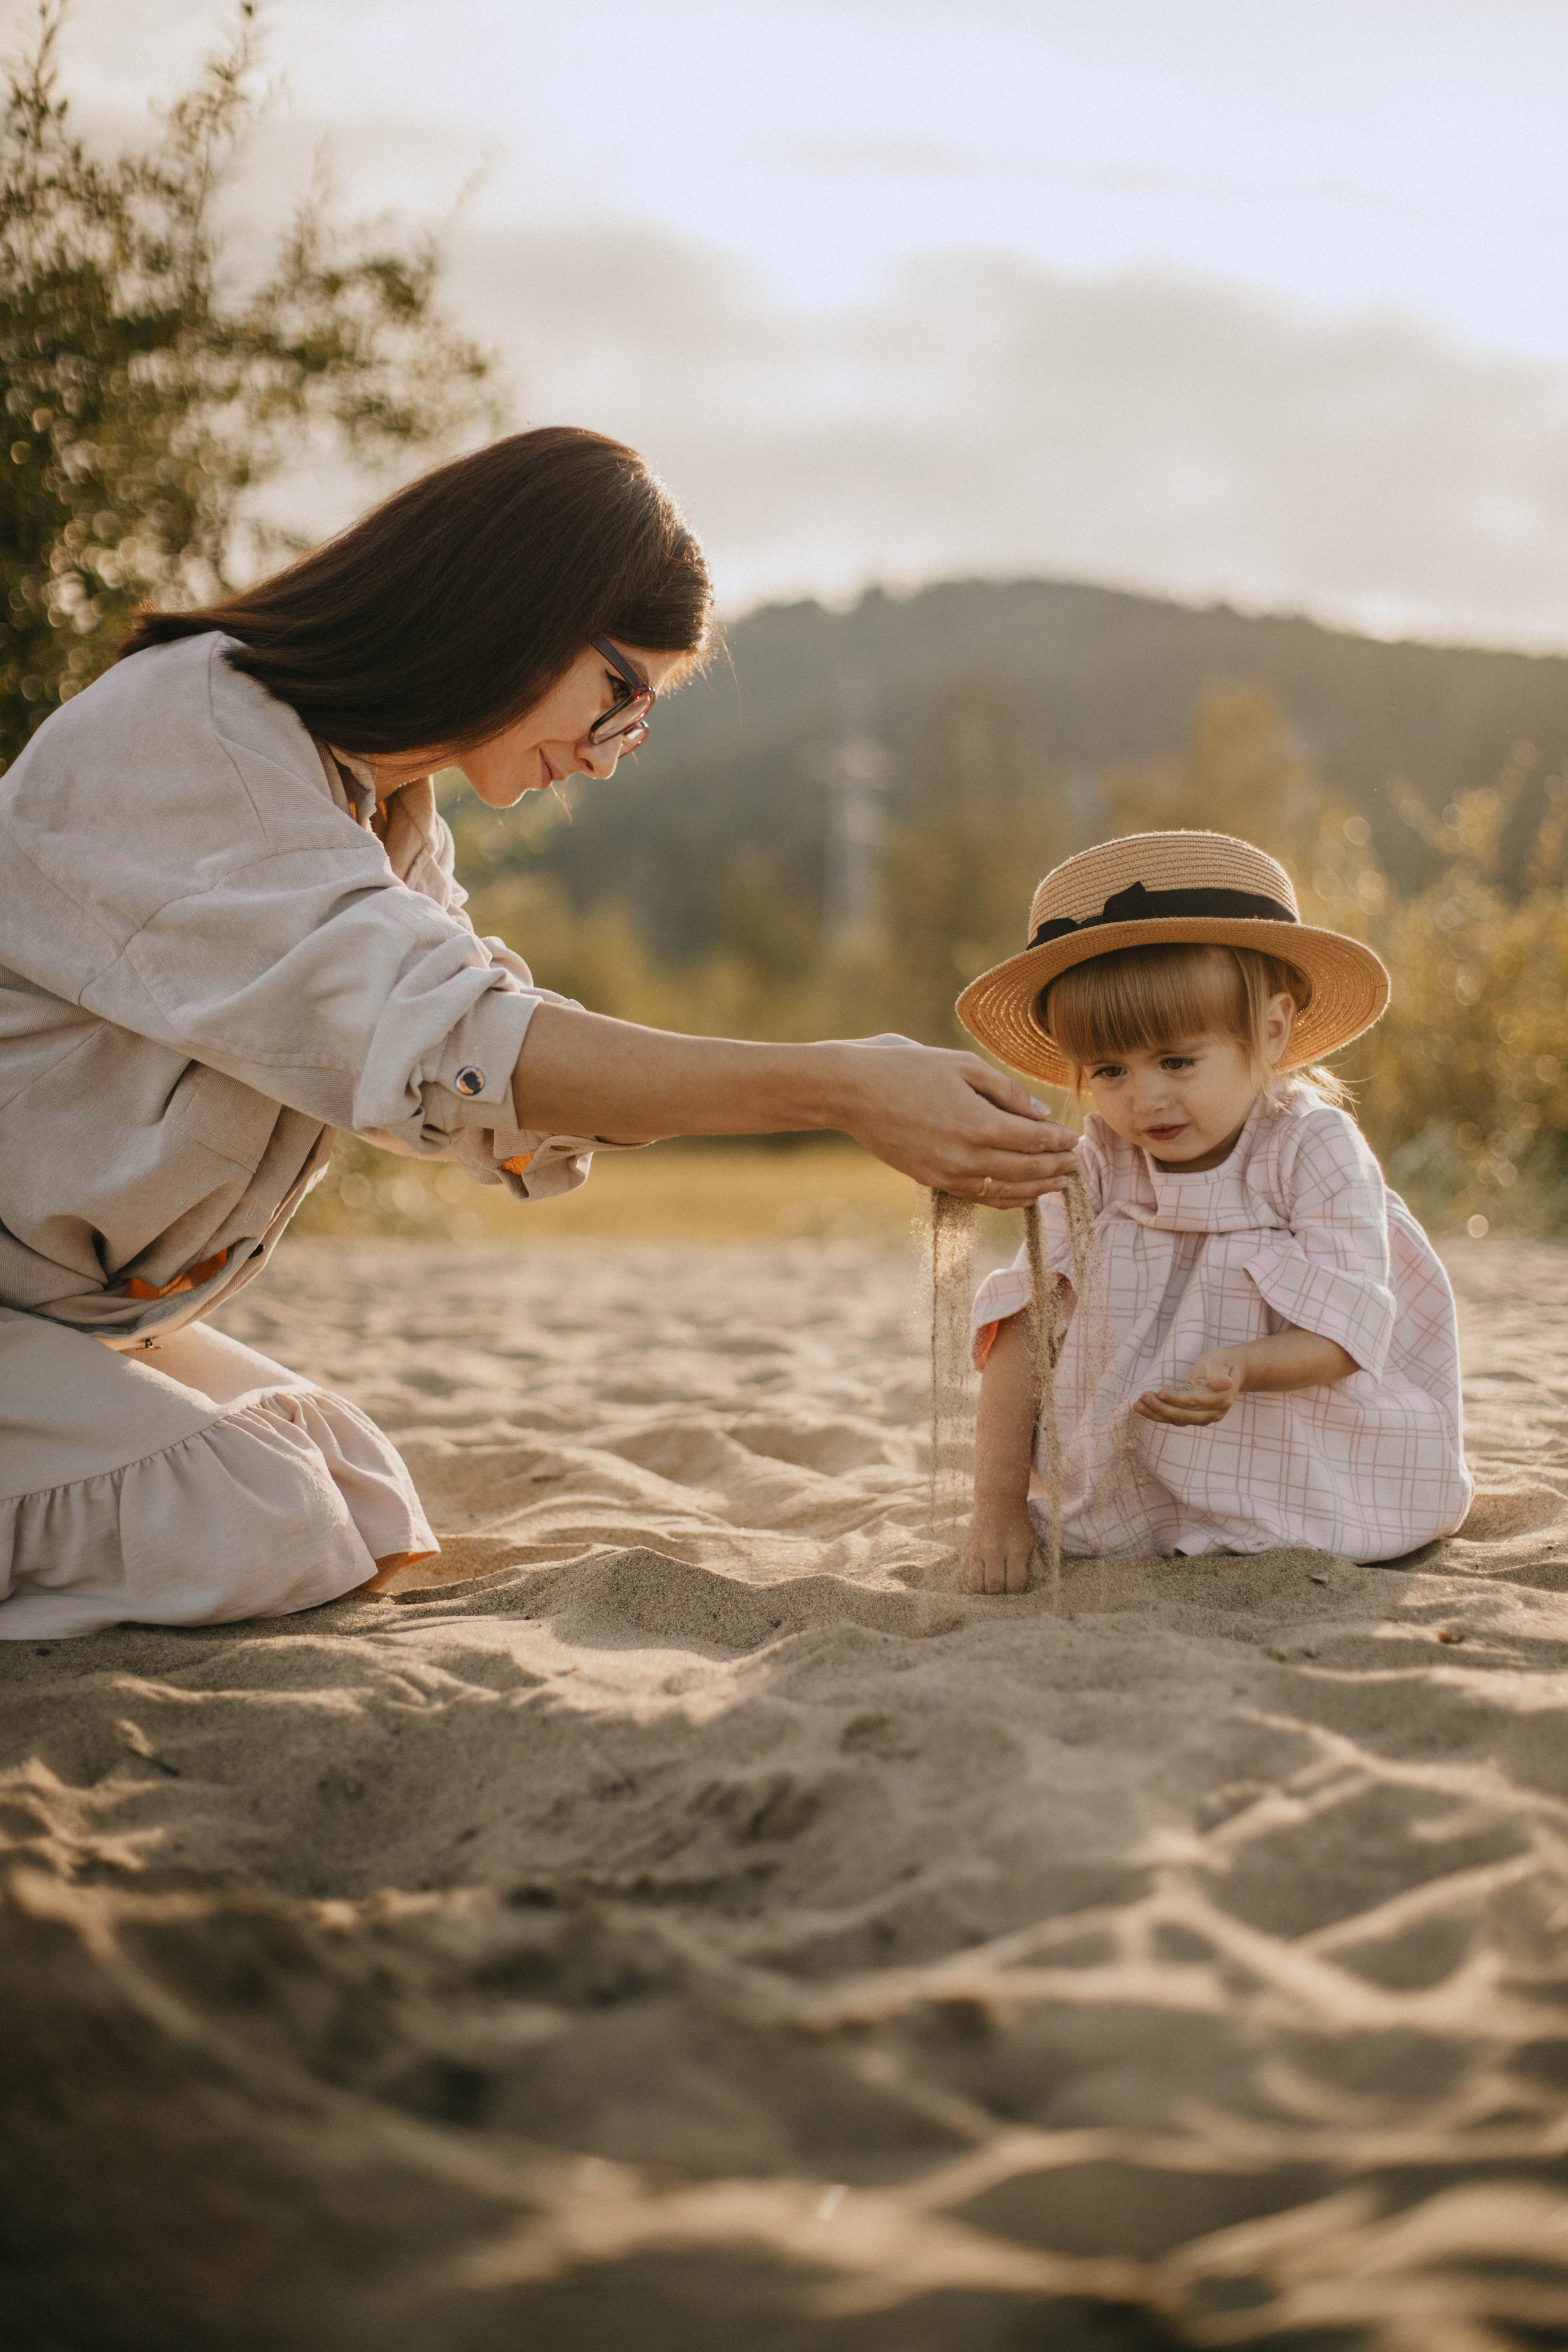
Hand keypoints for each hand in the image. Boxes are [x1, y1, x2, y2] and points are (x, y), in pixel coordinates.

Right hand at [832, 1036, 1078, 1204]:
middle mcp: (967, 1156)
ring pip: (1006, 1192)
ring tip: (1059, 1183)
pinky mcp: (932, 1181)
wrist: (852, 1091)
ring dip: (1037, 1189)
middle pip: (1027, 1170)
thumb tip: (1042, 1114)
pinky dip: (1007, 1199)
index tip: (1077, 1139)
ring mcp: (948, 1174)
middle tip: (1078, 1164)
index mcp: (979, 1123)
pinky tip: (1023, 1194)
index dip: (1061, 1142)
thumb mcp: (963, 1066)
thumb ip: (1007, 1092)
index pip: (1036, 1141)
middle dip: (1057, 1168)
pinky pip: (980, 1197)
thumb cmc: (907, 1068)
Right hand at [960, 1501, 1040, 1593]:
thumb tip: (1038, 1584)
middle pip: (994, 1586)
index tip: (1016, 1594)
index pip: (1015, 1583)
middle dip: (999, 1597)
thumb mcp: (1033, 1541)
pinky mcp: (965, 1550)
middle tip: (1003, 1597)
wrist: (998, 1500)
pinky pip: (962, 1575)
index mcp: (1014, 1549)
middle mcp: (994, 1550)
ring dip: (983, 1593)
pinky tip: (978, 1584)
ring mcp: (976, 1550)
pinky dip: (969, 1585)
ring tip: (989, 1593)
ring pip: (975, 1584)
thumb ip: (1036, 1564)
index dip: (1016, 1594)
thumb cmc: (1019, 1524)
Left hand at [1134, 1345, 1244, 1426]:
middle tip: (1140, 1399)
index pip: (1194, 1401)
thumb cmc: (1223, 1362)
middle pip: (1184, 1414)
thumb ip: (1219, 1372)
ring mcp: (1205, 1417)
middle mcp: (1214, 1412)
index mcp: (1221, 1398)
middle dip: (1160, 1408)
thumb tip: (1225, 1383)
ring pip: (1177, 1419)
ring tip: (1137, 1405)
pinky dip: (1158, 1414)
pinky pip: (1175, 1418)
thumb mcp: (1221, 1361)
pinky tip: (1143, 1408)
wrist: (1232, 1372)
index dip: (1176, 1399)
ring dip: (1155, 1414)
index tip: (1158, 1392)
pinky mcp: (1195, 1417)